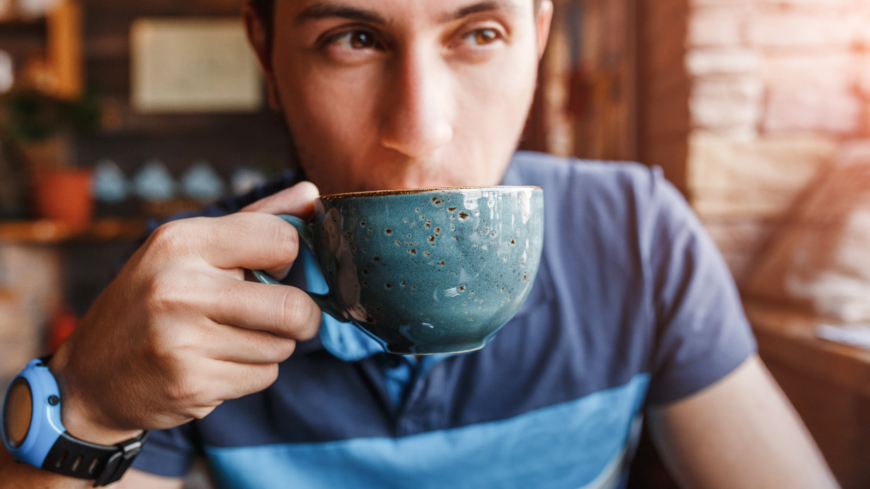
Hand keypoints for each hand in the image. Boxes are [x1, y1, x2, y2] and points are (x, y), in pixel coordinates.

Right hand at [48, 182, 321, 444]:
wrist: (93, 376)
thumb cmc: (154, 300)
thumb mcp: (192, 247)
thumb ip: (257, 220)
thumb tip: (313, 194)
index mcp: (182, 241)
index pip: (281, 239)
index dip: (291, 257)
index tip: (276, 269)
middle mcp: (179, 288)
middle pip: (294, 307)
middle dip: (302, 317)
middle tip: (289, 318)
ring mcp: (183, 340)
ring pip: (282, 346)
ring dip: (271, 346)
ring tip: (233, 338)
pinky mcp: (191, 384)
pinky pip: (263, 376)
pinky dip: (253, 373)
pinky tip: (218, 364)